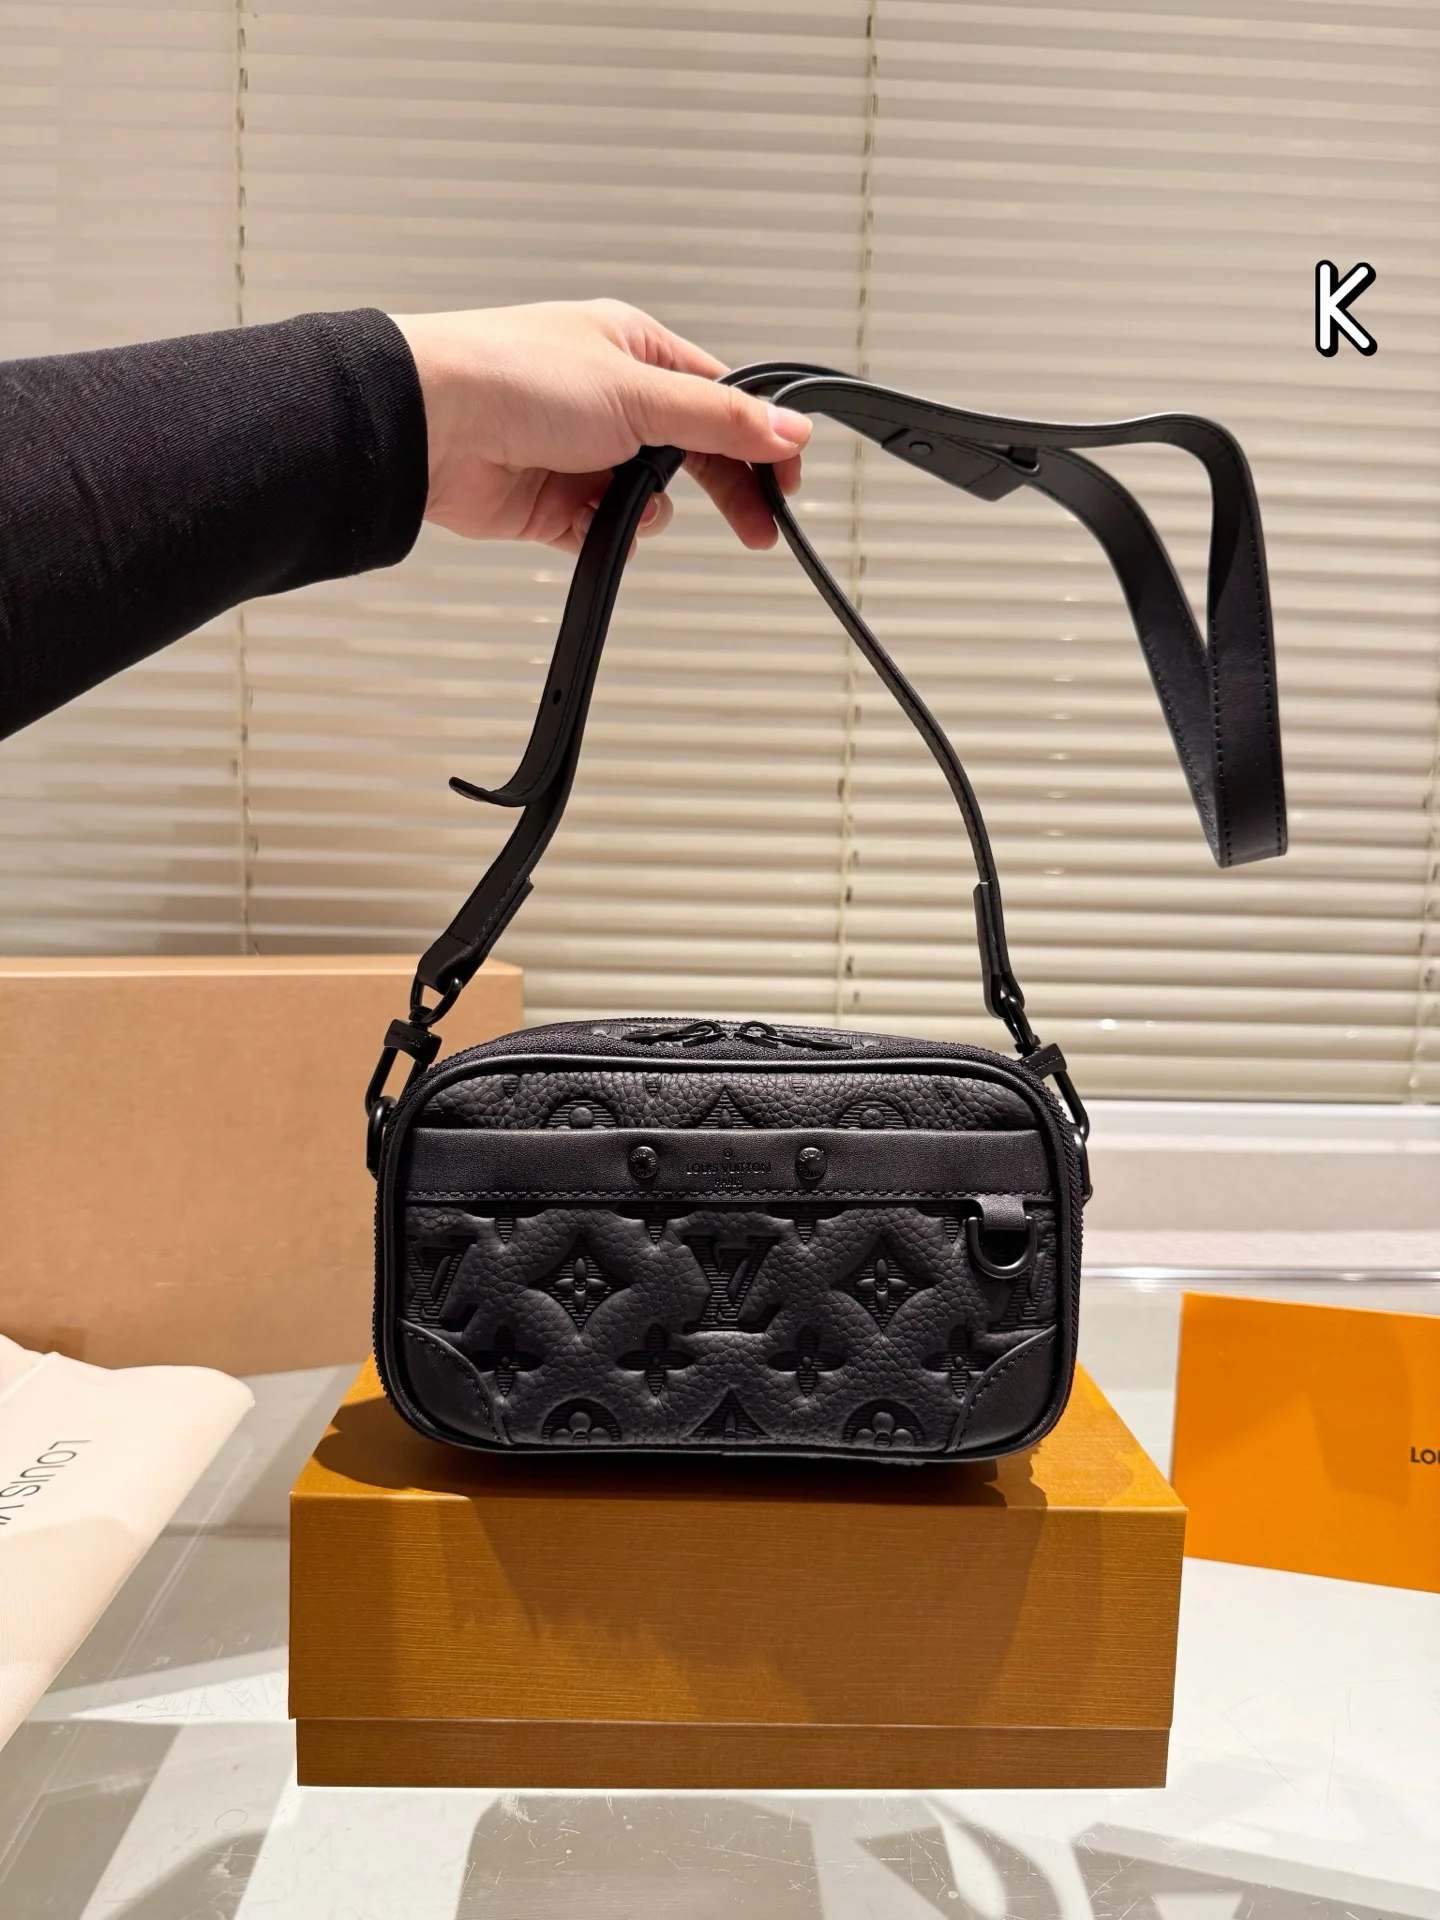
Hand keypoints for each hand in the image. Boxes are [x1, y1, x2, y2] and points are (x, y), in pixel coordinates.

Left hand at [390, 299, 811, 553]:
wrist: (432, 424)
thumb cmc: (514, 377)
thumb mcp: (641, 393)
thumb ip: (721, 421)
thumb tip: (788, 427)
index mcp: (634, 351)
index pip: (719, 399)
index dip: (757, 439)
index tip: (787, 477)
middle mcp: (610, 399)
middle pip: (693, 455)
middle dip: (724, 491)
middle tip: (757, 530)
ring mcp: (582, 453)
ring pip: (650, 499)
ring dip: (646, 510)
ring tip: (624, 499)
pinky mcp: (554, 502)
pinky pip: (604, 532)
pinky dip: (605, 534)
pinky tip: (587, 520)